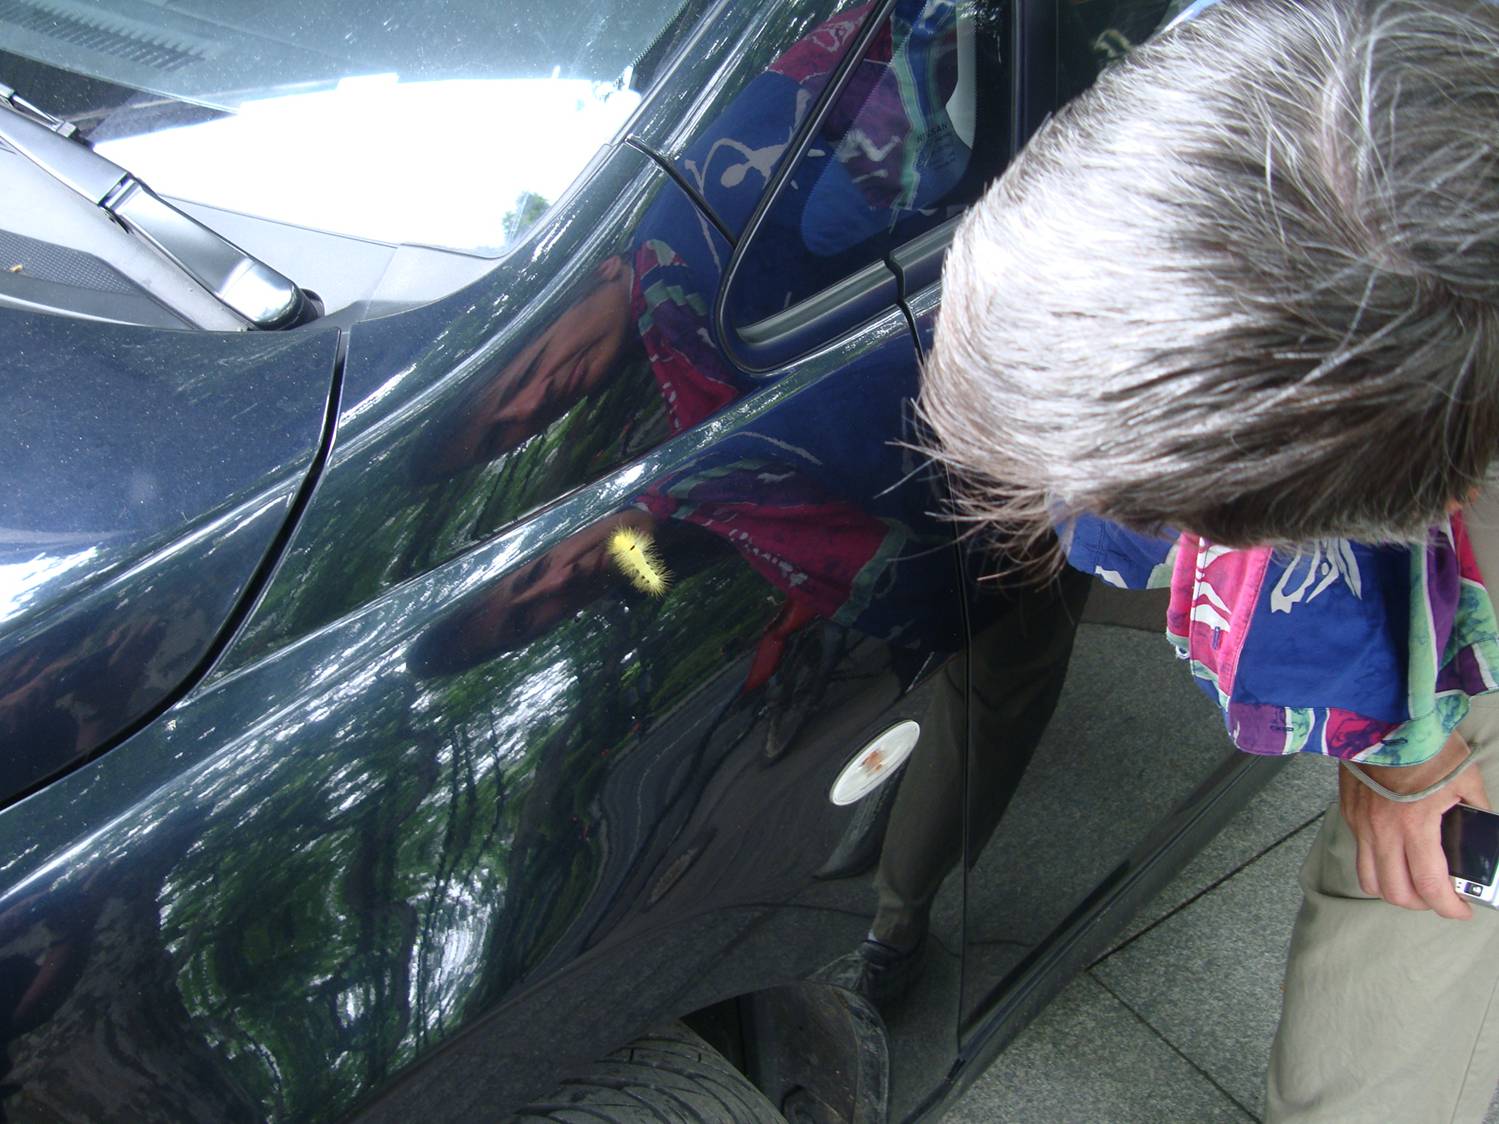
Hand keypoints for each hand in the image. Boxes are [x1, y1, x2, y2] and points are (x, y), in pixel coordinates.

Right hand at [1339, 731, 1488, 918]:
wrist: (1383, 717)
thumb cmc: (1426, 745)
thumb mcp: (1465, 780)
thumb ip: (1476, 812)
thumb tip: (1486, 836)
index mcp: (1415, 825)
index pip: (1430, 885)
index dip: (1449, 907)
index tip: (1462, 910)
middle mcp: (1383, 831)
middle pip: (1395, 892)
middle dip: (1422, 904)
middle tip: (1440, 896)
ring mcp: (1362, 823)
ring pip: (1369, 880)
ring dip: (1393, 889)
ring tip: (1413, 882)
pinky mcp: (1350, 813)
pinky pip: (1361, 854)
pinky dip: (1378, 865)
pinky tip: (1396, 853)